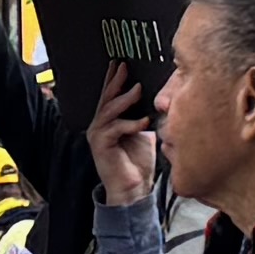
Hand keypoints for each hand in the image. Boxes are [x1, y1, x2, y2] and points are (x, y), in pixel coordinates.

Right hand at [86, 73, 163, 209]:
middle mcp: (99, 126)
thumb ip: (144, 116)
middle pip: (106, 98)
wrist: (132, 190)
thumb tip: (157, 98)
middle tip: (124, 66)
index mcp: (108, 122)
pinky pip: (115, 128)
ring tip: (138, 89)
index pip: (110, 96)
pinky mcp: (100, 145)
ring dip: (124, 99)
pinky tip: (144, 122)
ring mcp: (97, 135)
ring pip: (109, 110)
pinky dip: (131, 124)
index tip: (121, 63)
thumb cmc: (138, 163)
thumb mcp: (144, 133)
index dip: (114, 79)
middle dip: (115, 81)